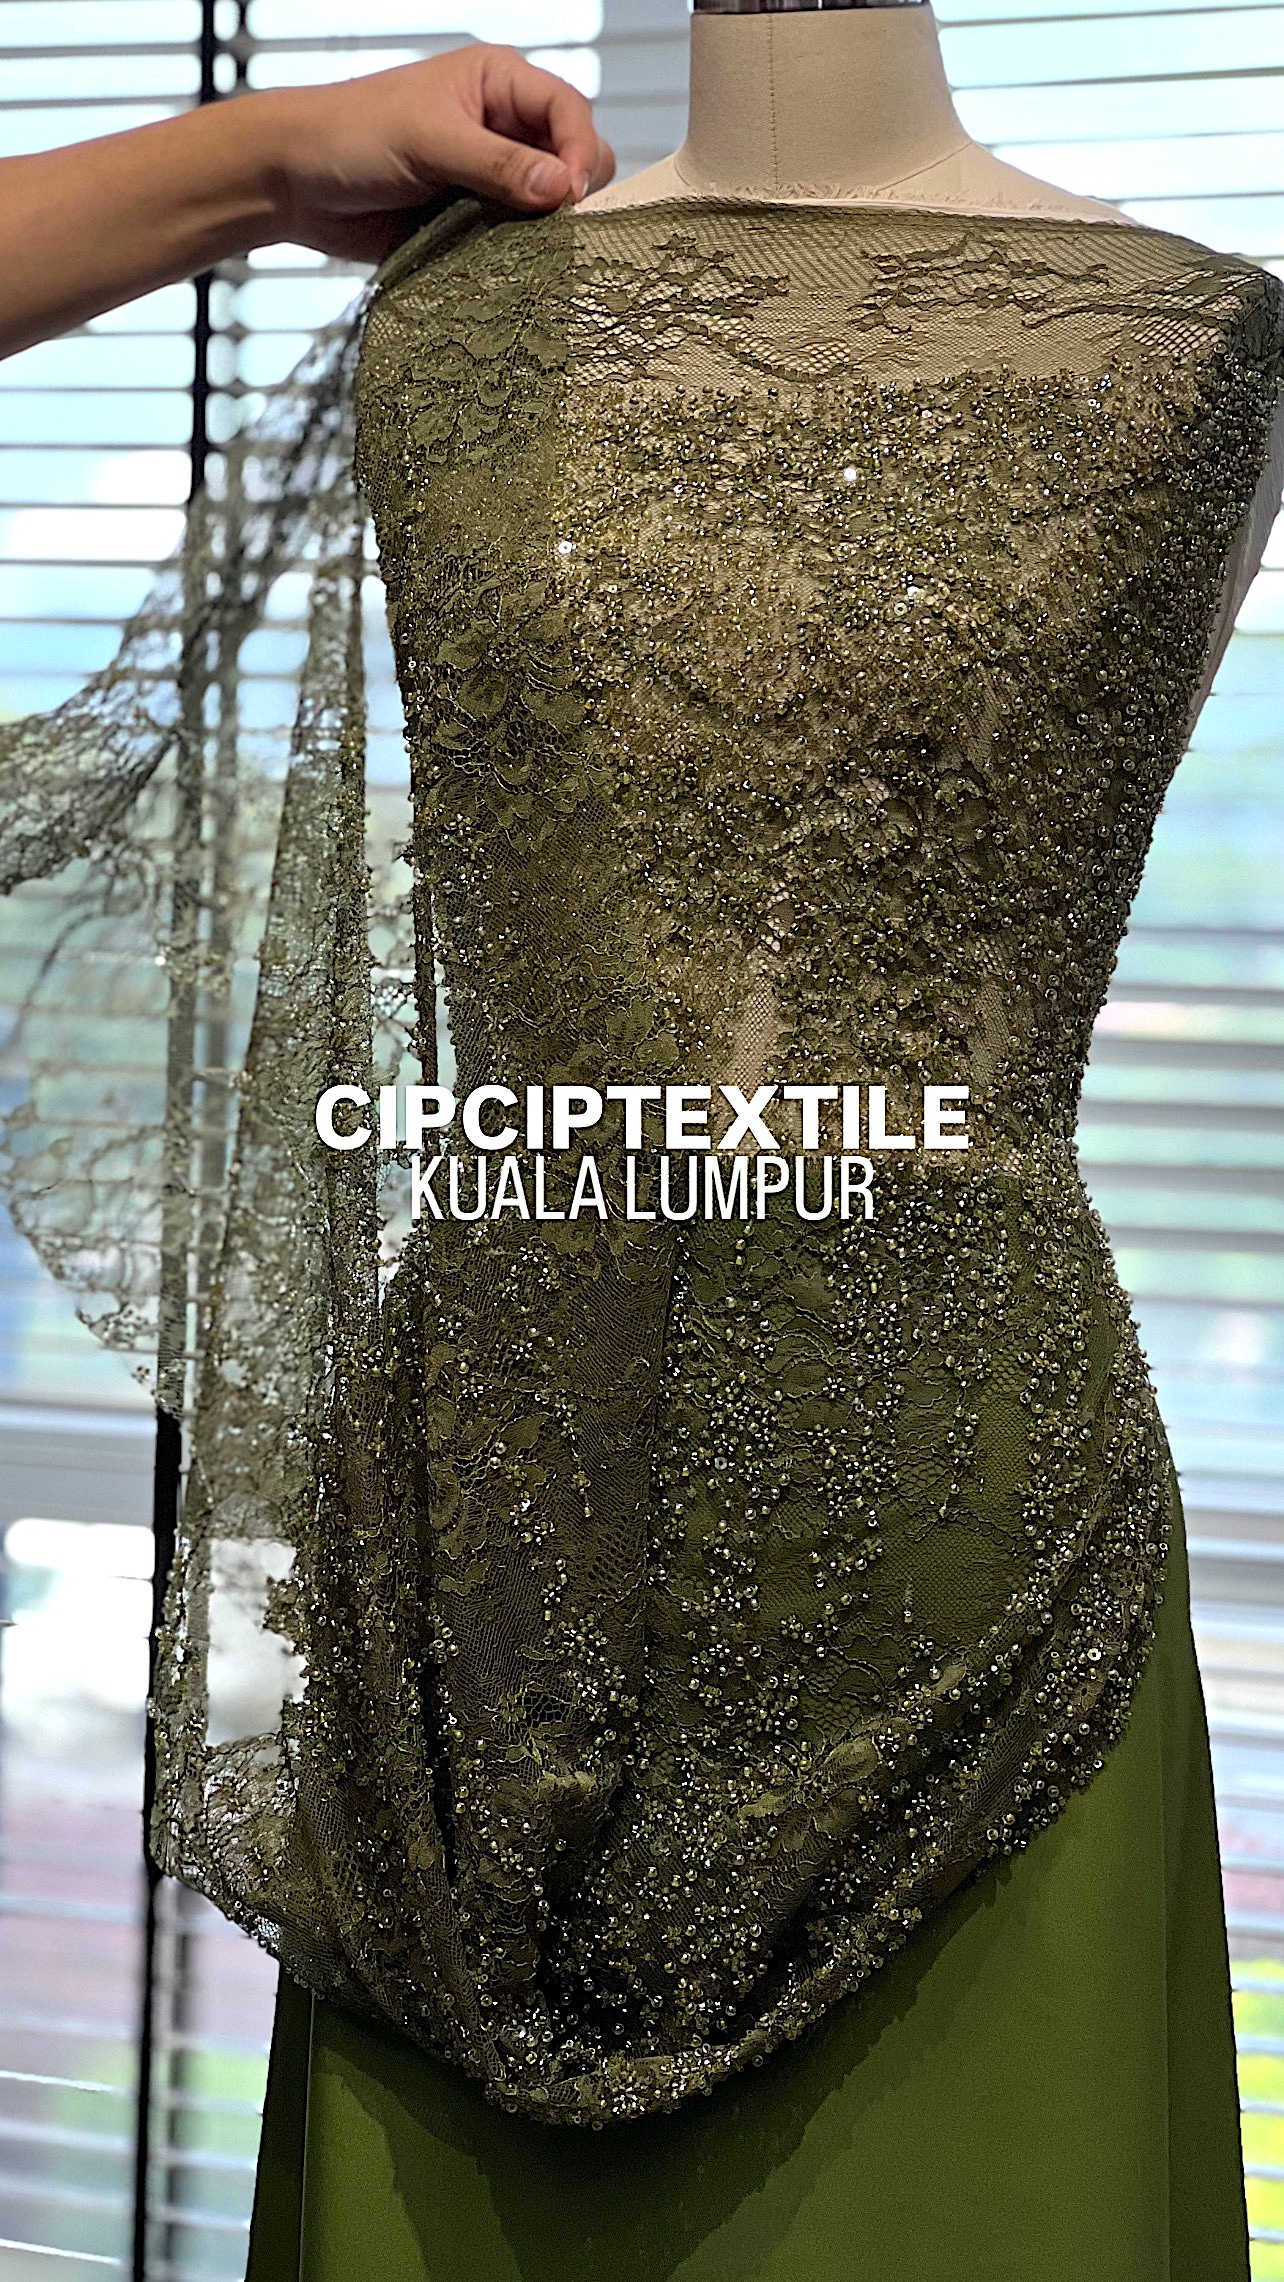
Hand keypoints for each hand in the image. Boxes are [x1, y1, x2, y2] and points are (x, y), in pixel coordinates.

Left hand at [256, 46, 615, 261]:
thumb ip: (499, 164)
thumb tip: (561, 188)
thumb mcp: (429, 142)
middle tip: (549, 226)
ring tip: (525, 247)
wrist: (296, 183)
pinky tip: (508, 263)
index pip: (569, 110)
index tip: (571, 195)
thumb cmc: (351, 136)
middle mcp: (501, 126)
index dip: (580, 150)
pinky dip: (520, 253)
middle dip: (568, 191)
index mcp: (497, 83)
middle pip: (571, 158)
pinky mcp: (473, 218)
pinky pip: (516, 238)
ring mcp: (489, 174)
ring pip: (548, 204)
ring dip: (544, 229)